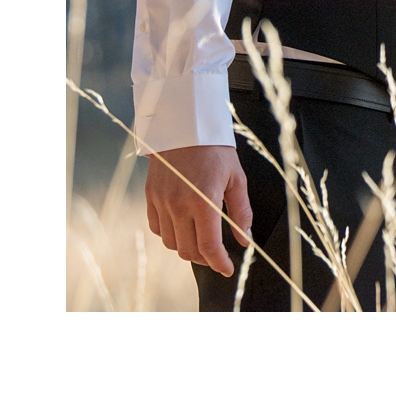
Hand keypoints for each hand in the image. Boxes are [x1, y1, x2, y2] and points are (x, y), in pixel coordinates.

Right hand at [145, 145, 252, 276]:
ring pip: (171, 243)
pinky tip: (183, 229)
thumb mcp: (236, 178)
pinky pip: (157, 228)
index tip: (227, 268)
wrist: (184, 127)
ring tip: (201, 242)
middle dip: (205, 259)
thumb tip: (244, 239)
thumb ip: (241, 211)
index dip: (219, 262)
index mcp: (202, 201)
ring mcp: (161, 202)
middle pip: (188, 250)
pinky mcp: (150, 198)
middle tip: (217, 256)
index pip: (209, 246)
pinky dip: (170, 235)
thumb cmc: (215, 150)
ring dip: (187, 248)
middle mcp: (178, 205)